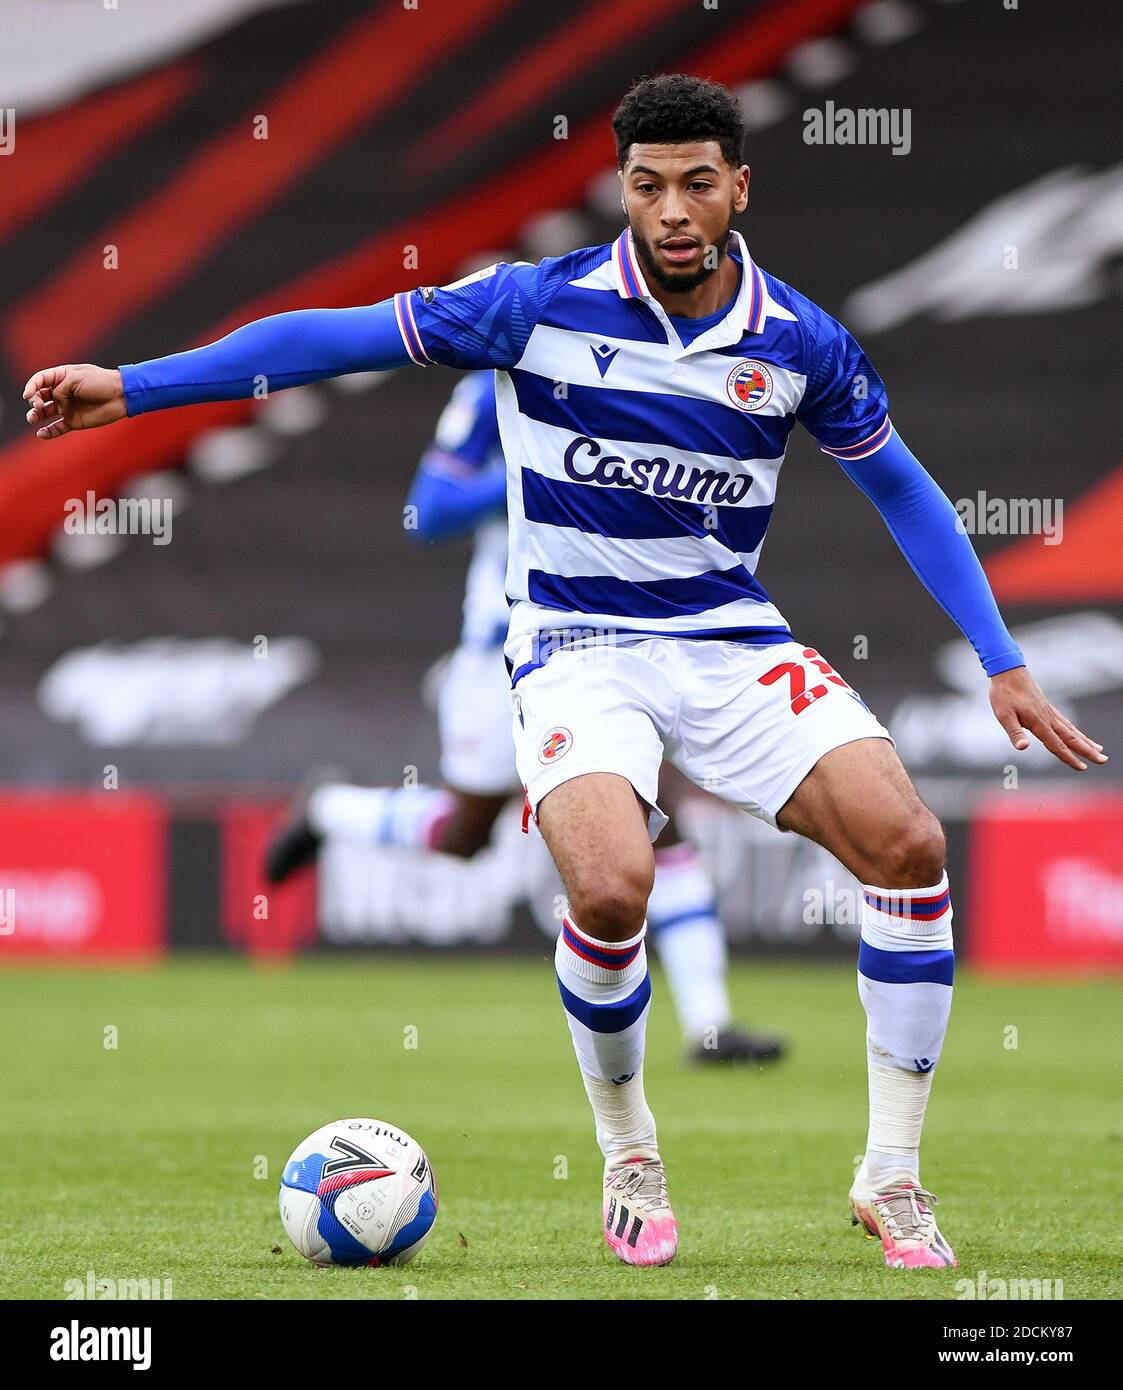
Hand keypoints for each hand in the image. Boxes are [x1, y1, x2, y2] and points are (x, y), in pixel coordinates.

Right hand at [23, 364, 125, 438]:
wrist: (120, 396)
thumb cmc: (100, 382)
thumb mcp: (75, 379)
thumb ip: (60, 390)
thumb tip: (57, 405)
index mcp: (62, 376)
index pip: (40, 380)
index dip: (31, 387)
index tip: (27, 395)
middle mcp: (62, 392)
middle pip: (39, 396)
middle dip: (34, 401)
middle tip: (37, 405)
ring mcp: (68, 407)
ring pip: (45, 413)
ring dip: (35, 415)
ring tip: (32, 418)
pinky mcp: (74, 421)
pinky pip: (57, 428)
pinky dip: (48, 432)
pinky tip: (40, 433)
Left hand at [990, 666, 1107, 771]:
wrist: (1009, 671)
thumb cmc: (1004, 694)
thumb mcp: (1003, 715)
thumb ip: (1014, 732)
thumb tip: (1023, 747)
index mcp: (1038, 723)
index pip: (1056, 745)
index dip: (1069, 758)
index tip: (1083, 768)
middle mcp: (1048, 718)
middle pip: (1071, 738)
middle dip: (1087, 751)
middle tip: (1104, 761)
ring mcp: (1050, 712)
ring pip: (1072, 730)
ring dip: (1086, 741)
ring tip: (1100, 749)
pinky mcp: (1047, 707)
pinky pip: (1066, 722)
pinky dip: (1076, 731)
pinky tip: (1079, 735)